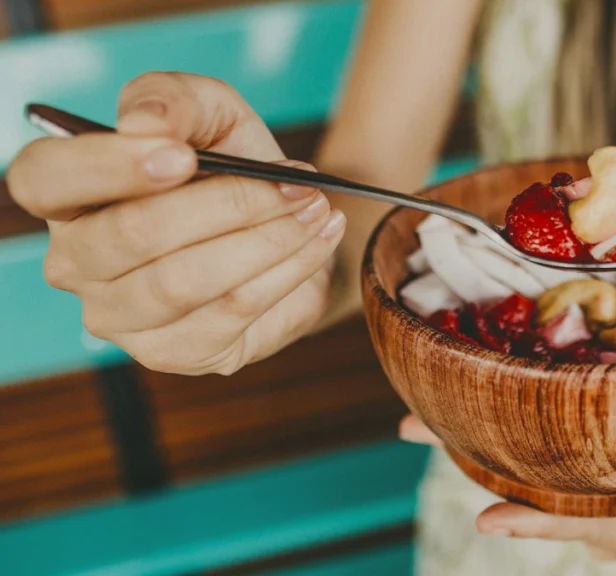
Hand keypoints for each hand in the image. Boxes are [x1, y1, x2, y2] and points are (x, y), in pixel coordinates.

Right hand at [7, 72, 345, 375]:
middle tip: (297, 184)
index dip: (108, 166)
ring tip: (315, 209)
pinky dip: (288, 270)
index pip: (43, 179)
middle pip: (133, 234)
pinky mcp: (174, 352)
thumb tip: (145, 123)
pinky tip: (318, 241)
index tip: (183, 156)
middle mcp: (76, 263)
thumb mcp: (211, 113)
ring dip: (269, 238)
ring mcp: (120, 317)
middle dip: (229, 203)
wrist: (287, 224)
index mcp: (65, 194)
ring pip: (187, 279)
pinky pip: (233, 311)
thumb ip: (175, 99)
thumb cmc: (231, 165)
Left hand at [399, 394, 615, 561]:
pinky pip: (532, 459)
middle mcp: (603, 515)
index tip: (486, 520)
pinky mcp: (583, 475)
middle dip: (469, 464)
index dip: (539, 526)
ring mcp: (588, 495)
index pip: (585, 529)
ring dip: (465, 444)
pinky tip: (458, 406)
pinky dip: (494, 436)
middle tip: (409, 428)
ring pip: (519, 474)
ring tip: (410, 416)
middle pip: (528, 496)